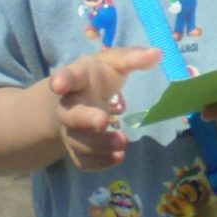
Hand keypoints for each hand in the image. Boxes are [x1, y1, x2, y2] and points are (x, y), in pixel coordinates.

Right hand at [48, 45, 160, 170]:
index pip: (69, 77)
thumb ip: (132, 58)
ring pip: (77, 141)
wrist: (76, 100)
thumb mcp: (114, 62)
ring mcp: (70, 130)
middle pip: (70, 115)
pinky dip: (99, 162)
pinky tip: (118, 157)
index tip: (59, 84)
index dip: (63, 80)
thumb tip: (157, 54)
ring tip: (124, 142)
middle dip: (84, 119)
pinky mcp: (77, 148)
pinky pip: (82, 160)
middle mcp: (69, 105)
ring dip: (99, 144)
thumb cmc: (99, 77)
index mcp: (77, 79)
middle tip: (102, 121)